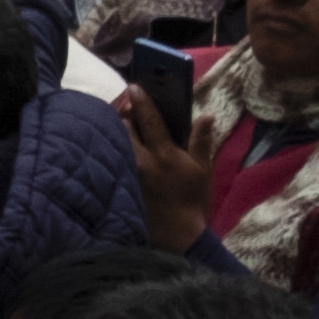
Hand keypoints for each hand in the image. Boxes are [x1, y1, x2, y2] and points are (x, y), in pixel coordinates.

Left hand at [122, 79, 216, 251]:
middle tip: (126, 105)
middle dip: (123, 113)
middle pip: (123, 127)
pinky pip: (113, 157)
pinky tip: (112, 142)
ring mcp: (128, 172)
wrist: (175, 232)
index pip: (149, 120)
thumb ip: (202, 141)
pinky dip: (113, 146)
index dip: (142, 101)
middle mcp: (142, 160)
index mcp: (164, 154)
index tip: (134, 86)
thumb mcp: (202, 169)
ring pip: (115, 141)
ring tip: (120, 121)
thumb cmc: (191, 199)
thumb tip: (207, 115)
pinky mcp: (120, 183)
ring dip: (116, 129)